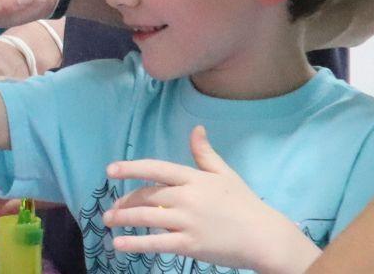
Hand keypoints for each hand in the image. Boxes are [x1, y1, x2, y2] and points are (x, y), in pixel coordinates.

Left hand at [103, 126, 320, 273]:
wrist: (264, 237)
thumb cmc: (244, 204)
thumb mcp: (225, 174)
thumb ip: (205, 153)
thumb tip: (196, 129)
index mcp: (194, 179)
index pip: (156, 169)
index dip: (131, 168)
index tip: (111, 170)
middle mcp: (187, 197)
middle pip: (147, 196)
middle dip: (125, 202)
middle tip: (112, 210)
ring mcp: (187, 221)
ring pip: (147, 217)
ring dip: (124, 219)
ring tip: (109, 221)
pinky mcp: (190, 245)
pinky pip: (157, 243)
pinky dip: (135, 243)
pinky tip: (119, 244)